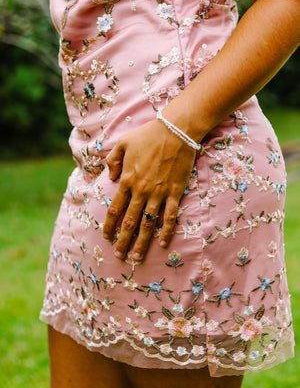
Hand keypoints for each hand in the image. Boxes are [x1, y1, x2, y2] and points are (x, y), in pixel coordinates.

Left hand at [102, 119, 195, 260]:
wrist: (176, 131)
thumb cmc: (148, 134)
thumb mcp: (122, 143)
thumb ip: (112, 161)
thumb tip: (110, 177)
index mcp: (127, 180)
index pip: (114, 209)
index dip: (109, 226)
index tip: (106, 237)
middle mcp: (141, 190)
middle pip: (129, 222)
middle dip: (123, 240)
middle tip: (119, 255)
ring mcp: (159, 193)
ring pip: (148, 224)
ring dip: (142, 242)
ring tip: (136, 257)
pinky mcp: (175, 192)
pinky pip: (169, 216)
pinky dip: (166, 231)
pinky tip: (162, 244)